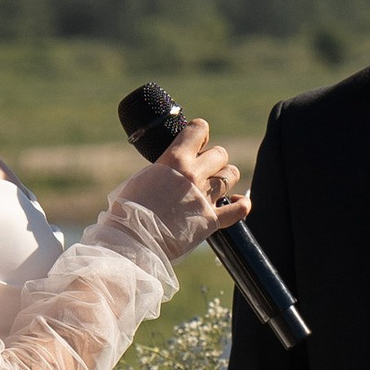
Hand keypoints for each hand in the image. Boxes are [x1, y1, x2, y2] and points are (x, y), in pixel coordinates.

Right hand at [117, 117, 250, 253]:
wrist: (131, 240)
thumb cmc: (128, 209)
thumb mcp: (143, 176)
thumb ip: (164, 166)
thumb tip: (173, 164)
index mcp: (175, 159)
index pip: (199, 129)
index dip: (200, 134)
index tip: (195, 144)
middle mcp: (194, 175)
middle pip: (220, 154)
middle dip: (212, 160)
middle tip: (201, 171)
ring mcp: (205, 197)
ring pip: (231, 176)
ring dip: (224, 179)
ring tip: (213, 187)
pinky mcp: (211, 220)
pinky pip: (240, 208)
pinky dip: (241, 204)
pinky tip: (234, 202)